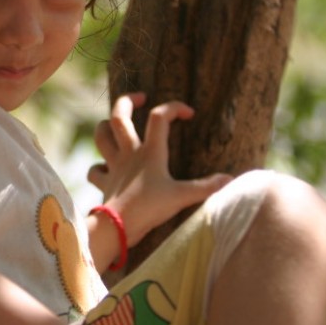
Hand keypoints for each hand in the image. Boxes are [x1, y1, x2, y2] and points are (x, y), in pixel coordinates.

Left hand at [87, 93, 231, 247]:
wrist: (118, 226)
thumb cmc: (150, 208)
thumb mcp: (182, 196)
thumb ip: (206, 187)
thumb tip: (230, 180)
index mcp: (151, 152)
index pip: (160, 117)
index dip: (174, 107)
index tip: (188, 113)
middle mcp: (130, 154)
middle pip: (120, 118)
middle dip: (127, 102)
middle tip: (140, 98)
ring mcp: (114, 166)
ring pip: (101, 137)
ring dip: (105, 127)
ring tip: (114, 123)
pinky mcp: (104, 182)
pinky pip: (95, 170)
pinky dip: (98, 167)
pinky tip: (104, 168)